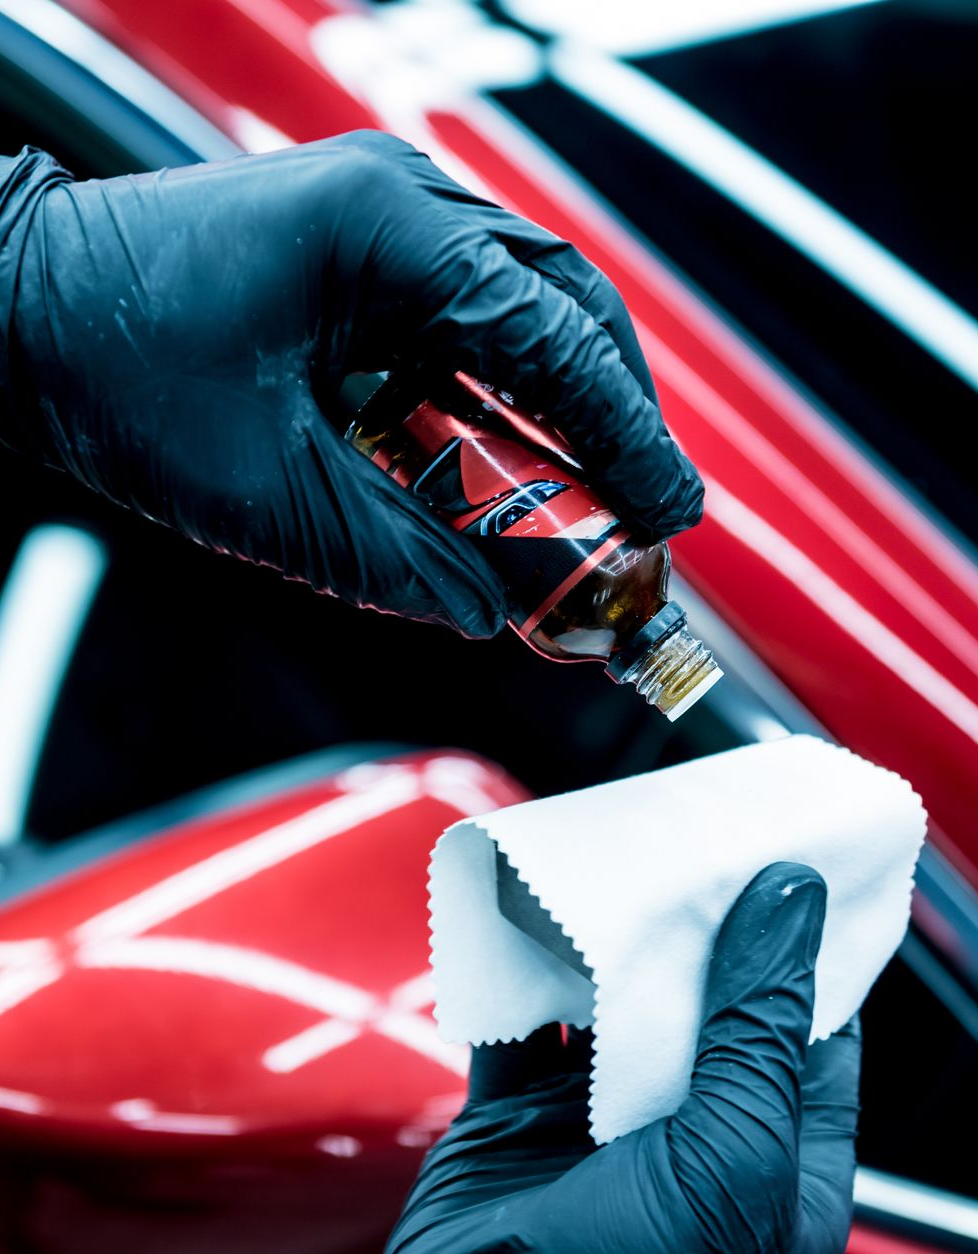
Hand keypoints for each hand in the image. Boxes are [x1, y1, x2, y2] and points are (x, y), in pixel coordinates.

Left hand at [1, 135, 702, 635]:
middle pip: (567, 307)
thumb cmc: (112, 371)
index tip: (669, 513)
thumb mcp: (271, 497)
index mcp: (385, 229)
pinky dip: (503, 395)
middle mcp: (400, 202)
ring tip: (592, 496)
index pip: (556, 338)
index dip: (627, 437)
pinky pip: (468, 322)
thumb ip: (400, 561)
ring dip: (567, 405)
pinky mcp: (360, 257)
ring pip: (527, 309)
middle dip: (616, 415)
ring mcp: (382, 219)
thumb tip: (486, 610)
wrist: (13, 315)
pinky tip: (510, 458)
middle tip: (646, 510)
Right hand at [379, 863, 860, 1253]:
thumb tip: (790, 904)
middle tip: (691, 851)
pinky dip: (518, 974)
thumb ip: (759, 1029)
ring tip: (612, 875)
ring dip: (604, 945)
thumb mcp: (737, 1155)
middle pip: (701, 1006)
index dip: (801, 951)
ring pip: (611, 1005)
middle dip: (695, 931)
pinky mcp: (517, 1120)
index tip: (787, 872)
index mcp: (770, 1164)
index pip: (806, 1034)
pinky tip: (524, 929)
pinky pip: (520, 1025)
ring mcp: (597, 1128)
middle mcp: (686, 1140)